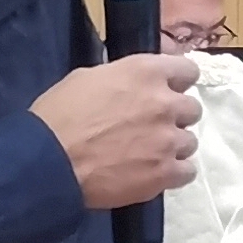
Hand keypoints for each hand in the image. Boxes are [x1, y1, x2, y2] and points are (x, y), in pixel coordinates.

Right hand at [32, 55, 200, 212]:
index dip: (178, 82)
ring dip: (173, 145)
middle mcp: (165, 103)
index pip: (187, 70)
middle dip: (174, 116)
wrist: (50, 161)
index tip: (167, 91)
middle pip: (192, 108)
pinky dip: (173, 172)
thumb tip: (131, 85)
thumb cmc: (59, 116)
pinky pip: (186, 171)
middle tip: (152, 126)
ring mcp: (168, 140)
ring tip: (149, 153)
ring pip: (190, 141)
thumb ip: (121, 78)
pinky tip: (154, 172)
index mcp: (145, 72)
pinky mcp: (164, 173)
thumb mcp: (87, 78)